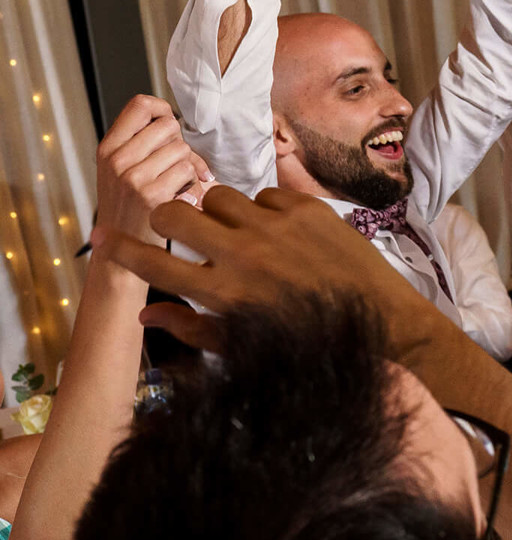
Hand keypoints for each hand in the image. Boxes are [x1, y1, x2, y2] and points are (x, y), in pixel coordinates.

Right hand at [91, 96, 211, 254]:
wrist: (122, 252)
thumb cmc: (131, 209)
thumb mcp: (124, 171)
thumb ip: (146, 145)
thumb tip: (180, 124)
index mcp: (108, 147)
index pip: (139, 105)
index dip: (162, 108)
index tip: (169, 123)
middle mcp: (116, 159)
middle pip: (168, 126)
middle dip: (180, 143)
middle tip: (175, 165)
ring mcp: (131, 177)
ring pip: (182, 149)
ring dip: (189, 167)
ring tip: (178, 185)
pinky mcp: (150, 195)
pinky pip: (188, 172)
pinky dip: (193, 185)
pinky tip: (182, 197)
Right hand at [96, 187, 441, 352]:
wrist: (381, 322)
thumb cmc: (308, 340)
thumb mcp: (243, 343)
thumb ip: (191, 326)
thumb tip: (145, 313)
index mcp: (221, 291)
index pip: (152, 263)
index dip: (121, 249)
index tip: (103, 238)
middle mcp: (243, 254)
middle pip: (174, 213)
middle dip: (167, 219)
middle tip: (178, 229)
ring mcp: (276, 227)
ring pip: (218, 197)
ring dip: (218, 214)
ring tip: (238, 234)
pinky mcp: (307, 209)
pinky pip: (265, 196)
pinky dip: (264, 212)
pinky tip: (280, 234)